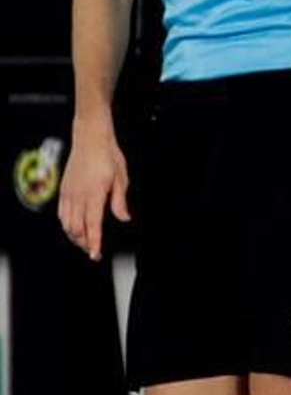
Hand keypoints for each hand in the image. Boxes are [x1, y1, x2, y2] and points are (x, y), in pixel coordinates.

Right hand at [58, 123, 130, 260]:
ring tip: (85, 243)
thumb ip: (120, 201)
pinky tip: (73, 229)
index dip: (94, 243)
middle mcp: (78, 196)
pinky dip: (66, 225)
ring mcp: (69, 194)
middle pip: (76, 229)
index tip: (95, 255)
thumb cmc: (108, 156)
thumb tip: (124, 218)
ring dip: (74, 236)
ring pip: (67, 224)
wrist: (91, 140)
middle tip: (93, 252)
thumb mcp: (121, 178)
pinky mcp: (63, 190)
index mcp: (94, 195)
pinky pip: (61, 214)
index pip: (92, 225)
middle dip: (84, 244)